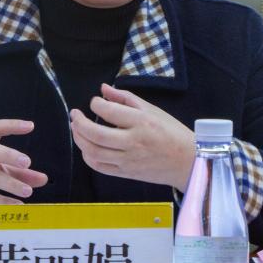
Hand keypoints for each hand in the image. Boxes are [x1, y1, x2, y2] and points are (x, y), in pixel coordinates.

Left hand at [69, 83, 194, 191]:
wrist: (187, 162)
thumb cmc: (171, 133)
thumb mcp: (152, 110)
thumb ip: (125, 98)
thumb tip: (103, 88)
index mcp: (141, 122)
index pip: (109, 111)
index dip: (96, 104)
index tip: (95, 101)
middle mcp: (133, 142)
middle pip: (96, 134)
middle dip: (79, 123)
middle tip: (75, 114)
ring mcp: (128, 160)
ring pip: (94, 152)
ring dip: (79, 139)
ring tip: (77, 129)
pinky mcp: (126, 173)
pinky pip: (100, 167)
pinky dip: (88, 156)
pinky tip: (87, 147)